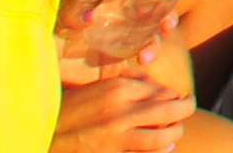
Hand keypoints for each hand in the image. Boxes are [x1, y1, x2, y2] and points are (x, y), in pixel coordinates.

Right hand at [54, 68, 192, 152]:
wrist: (43, 131)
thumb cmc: (74, 107)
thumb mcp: (101, 87)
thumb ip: (133, 85)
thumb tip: (164, 92)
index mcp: (118, 90)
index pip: (162, 92)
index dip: (176, 96)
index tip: (180, 99)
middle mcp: (119, 113)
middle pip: (168, 112)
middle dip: (186, 111)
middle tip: (189, 110)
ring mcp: (113, 139)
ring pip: (160, 139)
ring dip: (175, 135)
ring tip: (176, 133)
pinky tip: (164, 149)